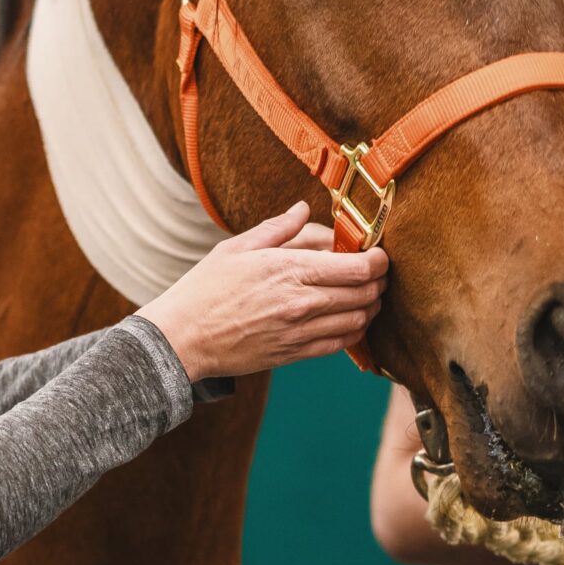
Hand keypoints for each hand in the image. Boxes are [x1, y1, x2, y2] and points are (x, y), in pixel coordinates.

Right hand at [136, 202, 388, 380]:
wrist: (183, 338)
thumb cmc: (205, 289)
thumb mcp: (237, 248)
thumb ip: (278, 228)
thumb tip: (303, 210)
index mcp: (289, 270)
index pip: (358, 267)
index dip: (379, 260)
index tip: (379, 253)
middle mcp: (301, 303)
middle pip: (366, 294)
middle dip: (379, 281)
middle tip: (375, 272)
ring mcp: (300, 332)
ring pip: (359, 321)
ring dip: (370, 307)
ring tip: (364, 295)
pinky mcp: (295, 354)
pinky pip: (341, 344)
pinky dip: (354, 330)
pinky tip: (347, 319)